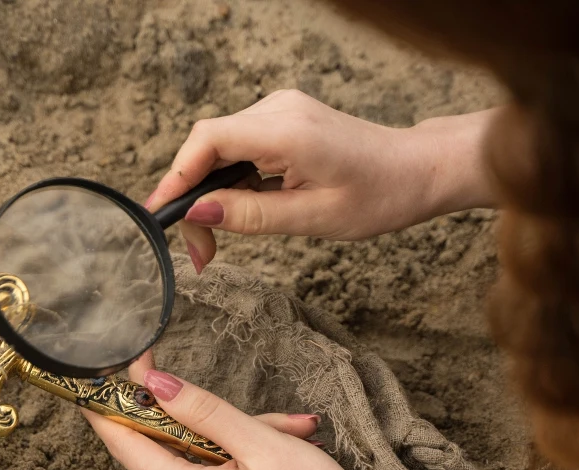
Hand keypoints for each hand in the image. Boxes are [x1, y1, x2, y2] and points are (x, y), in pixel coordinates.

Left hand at [83, 367, 376, 469]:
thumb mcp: (260, 442)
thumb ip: (203, 411)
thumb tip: (153, 384)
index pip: (124, 442)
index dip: (112, 401)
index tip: (112, 364)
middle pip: (168, 445)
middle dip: (203, 413)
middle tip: (253, 401)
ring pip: (196, 454)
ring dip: (236, 432)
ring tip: (290, 430)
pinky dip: (241, 452)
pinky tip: (284, 444)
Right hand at [143, 90, 498, 269]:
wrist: (418, 170)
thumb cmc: (380, 197)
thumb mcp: (314, 219)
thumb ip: (252, 215)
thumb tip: (199, 213)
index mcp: (288, 132)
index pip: (208, 140)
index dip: (177, 176)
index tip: (160, 215)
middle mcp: (279, 110)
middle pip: (207, 144)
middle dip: (190, 194)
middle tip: (197, 249)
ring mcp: (281, 110)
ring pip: (219, 145)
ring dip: (207, 190)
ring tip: (212, 239)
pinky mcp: (283, 119)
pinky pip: (238, 144)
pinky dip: (226, 178)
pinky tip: (235, 210)